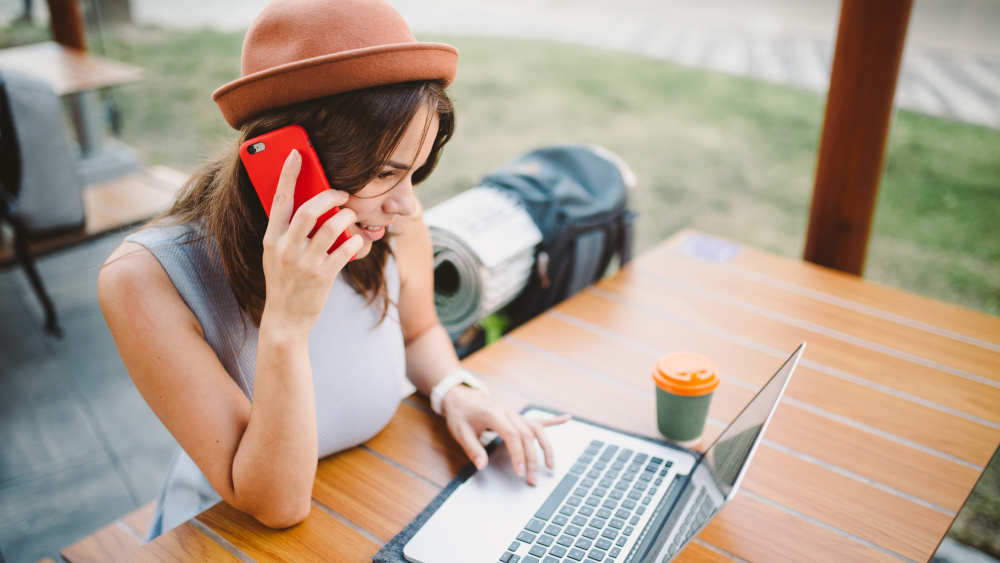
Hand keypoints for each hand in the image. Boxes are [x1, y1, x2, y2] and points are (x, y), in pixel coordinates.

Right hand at [260, 149, 364, 335]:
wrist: (285, 319)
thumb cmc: (284, 281)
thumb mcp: (275, 255)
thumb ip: (287, 232)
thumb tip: (312, 205)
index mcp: (271, 239)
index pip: (279, 199)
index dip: (288, 174)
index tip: (298, 154)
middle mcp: (285, 248)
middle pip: (309, 210)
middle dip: (330, 196)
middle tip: (342, 194)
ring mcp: (304, 263)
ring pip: (331, 228)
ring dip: (346, 217)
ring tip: (351, 217)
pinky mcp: (322, 276)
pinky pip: (345, 250)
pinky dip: (355, 241)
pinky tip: (356, 240)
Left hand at [441, 386, 571, 485]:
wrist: (462, 396)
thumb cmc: (461, 415)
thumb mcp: (460, 432)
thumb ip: (472, 448)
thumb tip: (482, 465)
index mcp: (494, 415)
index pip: (512, 435)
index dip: (518, 454)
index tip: (520, 472)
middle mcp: (509, 413)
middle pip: (527, 436)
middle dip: (532, 459)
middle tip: (532, 479)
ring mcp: (515, 414)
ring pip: (536, 429)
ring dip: (545, 447)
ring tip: (550, 466)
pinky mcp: (518, 417)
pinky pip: (538, 419)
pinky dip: (553, 420)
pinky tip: (566, 419)